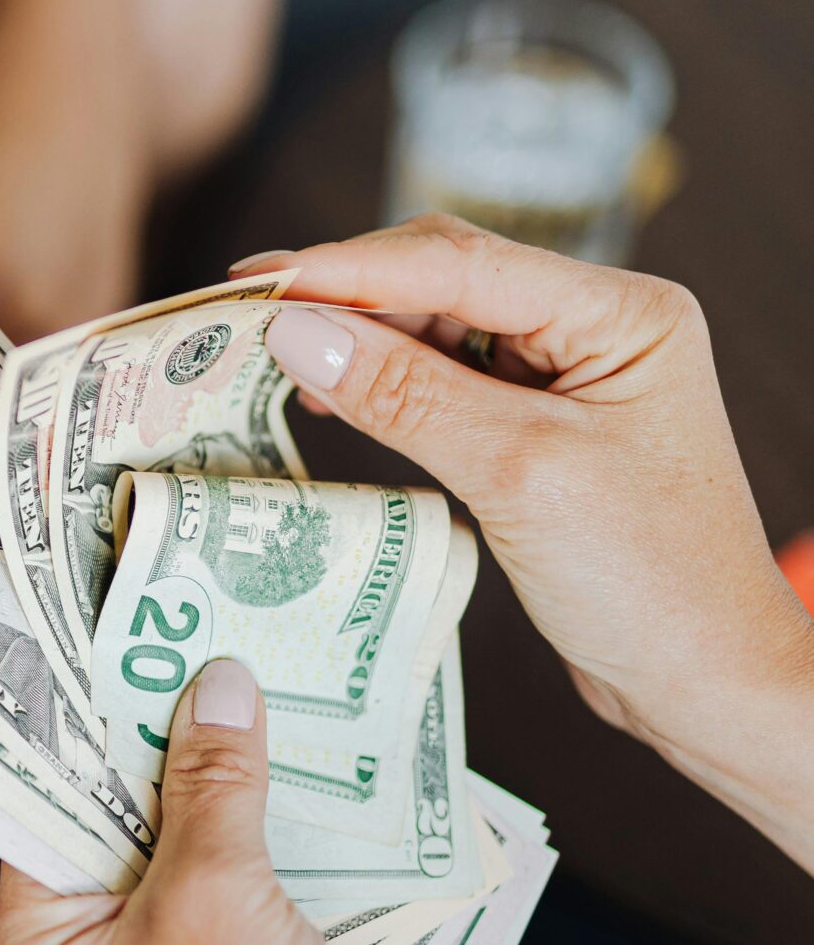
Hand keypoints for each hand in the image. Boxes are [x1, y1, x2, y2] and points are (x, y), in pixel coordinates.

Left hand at [0, 657, 460, 944]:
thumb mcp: (223, 893)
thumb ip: (212, 782)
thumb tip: (214, 687)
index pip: (32, 807)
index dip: (71, 722)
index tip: (101, 641)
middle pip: (100, 827)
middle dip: (150, 748)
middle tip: (185, 647)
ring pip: (164, 860)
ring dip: (207, 793)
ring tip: (243, 693)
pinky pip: (211, 898)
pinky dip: (244, 846)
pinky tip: (284, 782)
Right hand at [241, 215, 813, 849]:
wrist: (707, 683)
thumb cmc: (650, 583)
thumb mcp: (520, 477)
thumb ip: (406, 396)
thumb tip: (295, 332)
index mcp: (621, 312)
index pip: (463, 262)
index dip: (348, 268)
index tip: (255, 285)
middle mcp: (598, 326)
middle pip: (445, 278)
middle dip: (344, 295)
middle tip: (238, 317)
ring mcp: (570, 375)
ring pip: (437, 327)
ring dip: (356, 339)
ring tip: (266, 355)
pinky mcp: (541, 427)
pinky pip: (445, 382)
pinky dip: (383, 385)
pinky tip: (328, 396)